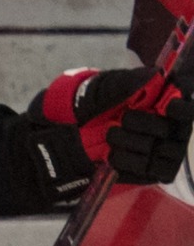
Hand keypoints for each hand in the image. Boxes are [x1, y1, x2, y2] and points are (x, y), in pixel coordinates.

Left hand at [32, 66, 193, 185]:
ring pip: (163, 151)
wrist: (64, 137)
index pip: (186, 103)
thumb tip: (155, 73)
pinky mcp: (153, 172)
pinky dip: (128, 163)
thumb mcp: (99, 89)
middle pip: (175, 128)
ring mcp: (164, 150)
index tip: (168, 106)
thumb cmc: (85, 106)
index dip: (182, 107)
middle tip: (123, 120)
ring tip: (110, 137)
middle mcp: (170, 125)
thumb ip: (125, 82)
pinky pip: (152, 171)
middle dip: (144, 124)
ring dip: (132, 143)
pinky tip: (112, 155)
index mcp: (160, 99)